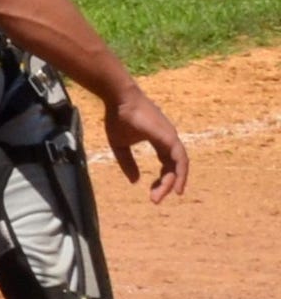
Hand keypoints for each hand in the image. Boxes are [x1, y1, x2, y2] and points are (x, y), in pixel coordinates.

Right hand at [102, 87, 188, 203]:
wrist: (118, 98)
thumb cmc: (118, 117)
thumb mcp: (119, 145)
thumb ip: (128, 163)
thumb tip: (135, 181)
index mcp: (160, 141)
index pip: (167, 164)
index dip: (163, 179)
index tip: (154, 193)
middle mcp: (169, 140)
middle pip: (174, 167)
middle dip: (167, 184)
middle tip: (155, 200)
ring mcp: (171, 138)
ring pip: (180, 165)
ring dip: (175, 181)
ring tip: (168, 195)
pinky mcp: (169, 137)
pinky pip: (180, 159)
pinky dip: (180, 173)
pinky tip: (175, 185)